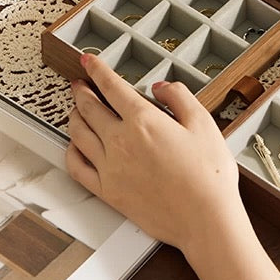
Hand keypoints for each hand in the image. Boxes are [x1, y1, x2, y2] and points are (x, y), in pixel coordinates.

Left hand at [66, 53, 279, 279]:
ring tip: (76, 109)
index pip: (111, 87)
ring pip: (79, 135)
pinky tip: (74, 145)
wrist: (205, 219)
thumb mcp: (202, 122)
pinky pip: (77, 168)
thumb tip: (160, 87)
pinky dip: (71, 151)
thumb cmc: (208, 174)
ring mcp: (110, 169)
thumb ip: (178, 97)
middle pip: (90, 108)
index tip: (88, 60)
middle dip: (82, 91)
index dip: (97, 69)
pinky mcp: (108, 193)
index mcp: (143, 120)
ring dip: (74, 116)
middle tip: (79, 83)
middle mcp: (120, 142)